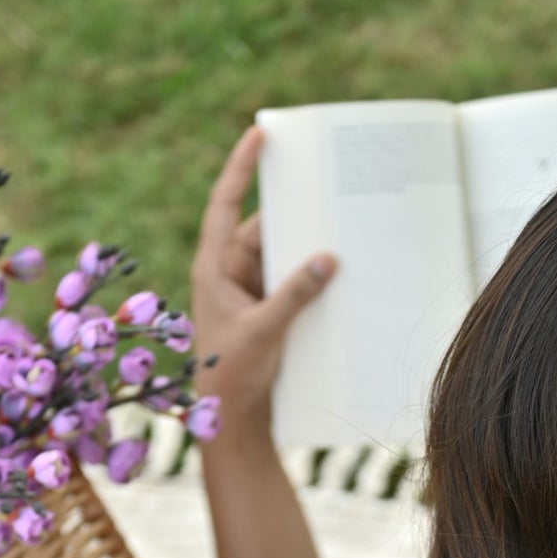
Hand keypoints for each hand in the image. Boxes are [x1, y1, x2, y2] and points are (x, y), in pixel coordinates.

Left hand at [191, 124, 336, 443]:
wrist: (233, 423)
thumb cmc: (232, 377)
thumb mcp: (264, 331)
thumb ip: (295, 294)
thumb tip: (328, 258)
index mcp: (213, 268)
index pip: (225, 205)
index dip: (240, 168)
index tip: (258, 135)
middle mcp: (229, 273)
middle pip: (262, 227)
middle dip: (292, 211)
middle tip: (324, 182)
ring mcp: (249, 291)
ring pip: (281, 254)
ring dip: (306, 246)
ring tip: (342, 224)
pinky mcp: (267, 309)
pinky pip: (291, 280)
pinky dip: (311, 274)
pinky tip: (341, 269)